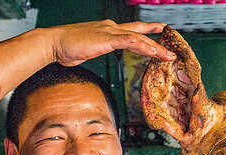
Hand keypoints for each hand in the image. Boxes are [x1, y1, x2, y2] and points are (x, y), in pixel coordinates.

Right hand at [47, 20, 175, 65]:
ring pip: (139, 38)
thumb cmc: (66, 48)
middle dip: (157, 41)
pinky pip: (130, 41)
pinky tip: (154, 52)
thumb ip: (95, 50)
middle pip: (140, 33)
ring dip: (155, 48)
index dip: (147, 32)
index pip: (132, 31)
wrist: (53, 43)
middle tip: (171, 48)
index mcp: (108, 31)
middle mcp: (111, 28)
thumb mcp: (86, 51)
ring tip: (168, 56)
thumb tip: (93, 53)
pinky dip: (143, 46)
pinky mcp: (107, 38)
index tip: (160, 33)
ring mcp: (110, 32)